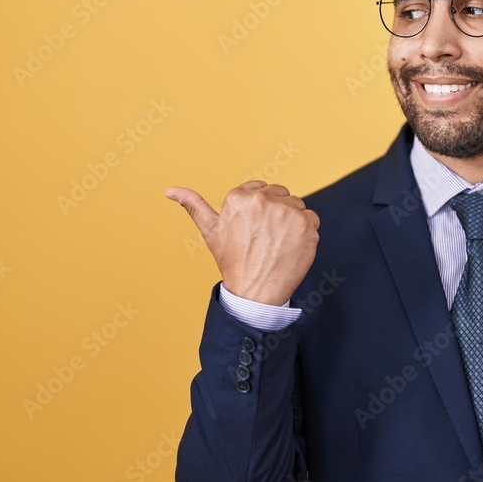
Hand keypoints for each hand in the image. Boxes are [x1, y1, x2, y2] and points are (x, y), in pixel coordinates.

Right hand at [166, 181, 319, 305]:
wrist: (255, 292)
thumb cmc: (233, 262)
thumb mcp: (210, 231)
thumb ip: (193, 205)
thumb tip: (170, 190)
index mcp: (239, 197)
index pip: (261, 189)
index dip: (261, 209)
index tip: (256, 228)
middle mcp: (262, 200)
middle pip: (281, 194)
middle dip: (277, 213)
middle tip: (266, 238)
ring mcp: (286, 211)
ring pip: (297, 206)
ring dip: (292, 222)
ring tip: (278, 243)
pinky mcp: (306, 224)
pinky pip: (312, 218)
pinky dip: (306, 233)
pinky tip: (292, 247)